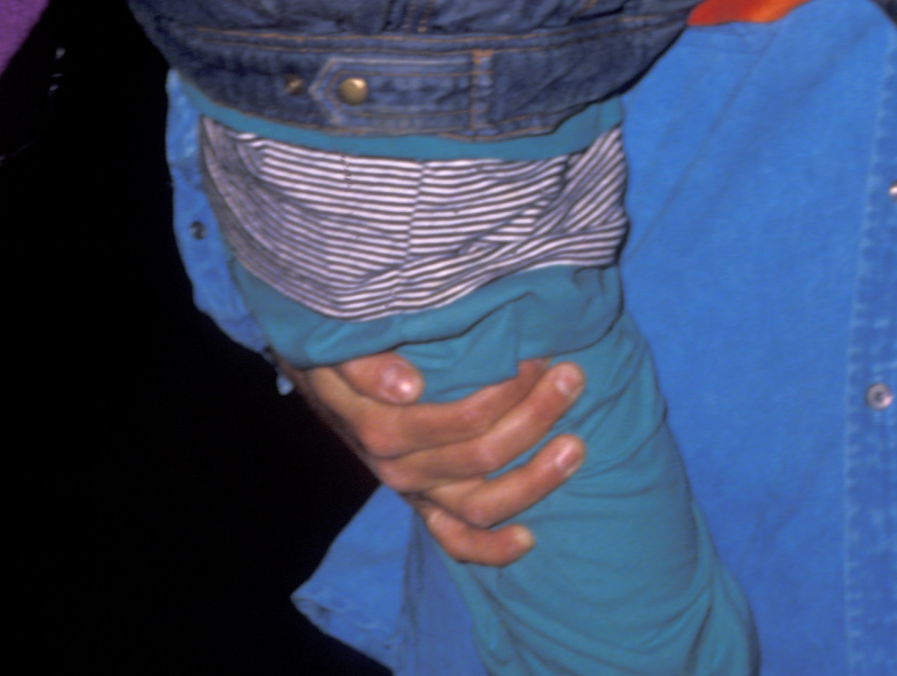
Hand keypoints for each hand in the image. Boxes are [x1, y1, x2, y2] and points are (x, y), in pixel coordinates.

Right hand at [287, 353, 586, 566]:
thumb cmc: (340, 352)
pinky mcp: (424, 507)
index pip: (459, 420)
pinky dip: (491, 549)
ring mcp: (416, 493)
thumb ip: (365, 363)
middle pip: (482, 456)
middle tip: (570, 377)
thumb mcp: (338, 348)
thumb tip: (409, 386)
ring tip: (576, 445)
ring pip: (481, 503)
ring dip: (535, 479)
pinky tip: (529, 539)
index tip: (537, 356)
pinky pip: (455, 541)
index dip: (506, 392)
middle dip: (534, 416)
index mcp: (381, 430)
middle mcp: (400, 470)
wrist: (320, 375)